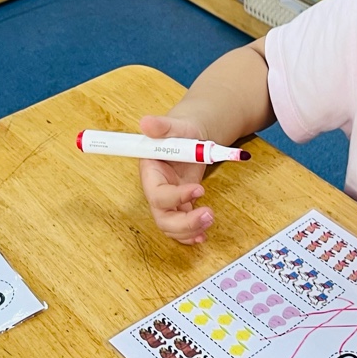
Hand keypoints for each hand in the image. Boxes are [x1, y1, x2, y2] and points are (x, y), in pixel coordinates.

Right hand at [138, 114, 213, 244]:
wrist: (193, 136)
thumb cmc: (183, 131)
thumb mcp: (177, 125)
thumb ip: (163, 125)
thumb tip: (146, 123)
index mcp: (151, 172)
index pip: (156, 193)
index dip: (174, 197)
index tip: (199, 189)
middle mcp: (157, 189)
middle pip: (162, 216)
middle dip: (183, 222)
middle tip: (208, 214)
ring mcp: (168, 200)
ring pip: (171, 226)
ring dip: (189, 229)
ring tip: (210, 219)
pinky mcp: (179, 205)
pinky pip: (181, 226)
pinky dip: (191, 233)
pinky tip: (203, 234)